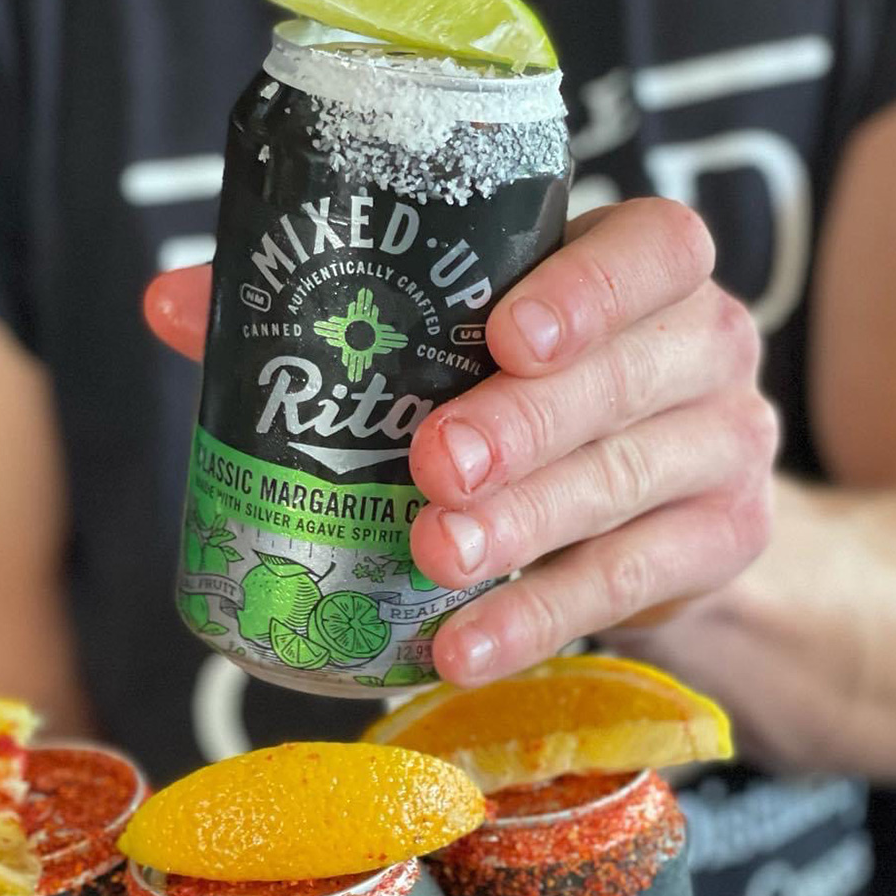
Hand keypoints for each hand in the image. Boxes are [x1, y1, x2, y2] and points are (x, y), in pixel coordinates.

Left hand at [145, 197, 777, 685]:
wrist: (657, 507)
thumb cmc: (535, 403)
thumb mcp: (460, 345)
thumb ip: (334, 314)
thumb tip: (170, 302)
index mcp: (643, 271)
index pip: (653, 250)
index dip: (588, 291)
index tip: (505, 335)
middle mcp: (705, 347)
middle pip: (629, 377)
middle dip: (526, 426)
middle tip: (435, 469)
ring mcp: (725, 448)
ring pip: (629, 484)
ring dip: (525, 528)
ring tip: (435, 560)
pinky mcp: (721, 543)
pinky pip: (632, 581)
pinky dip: (540, 618)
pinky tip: (465, 646)